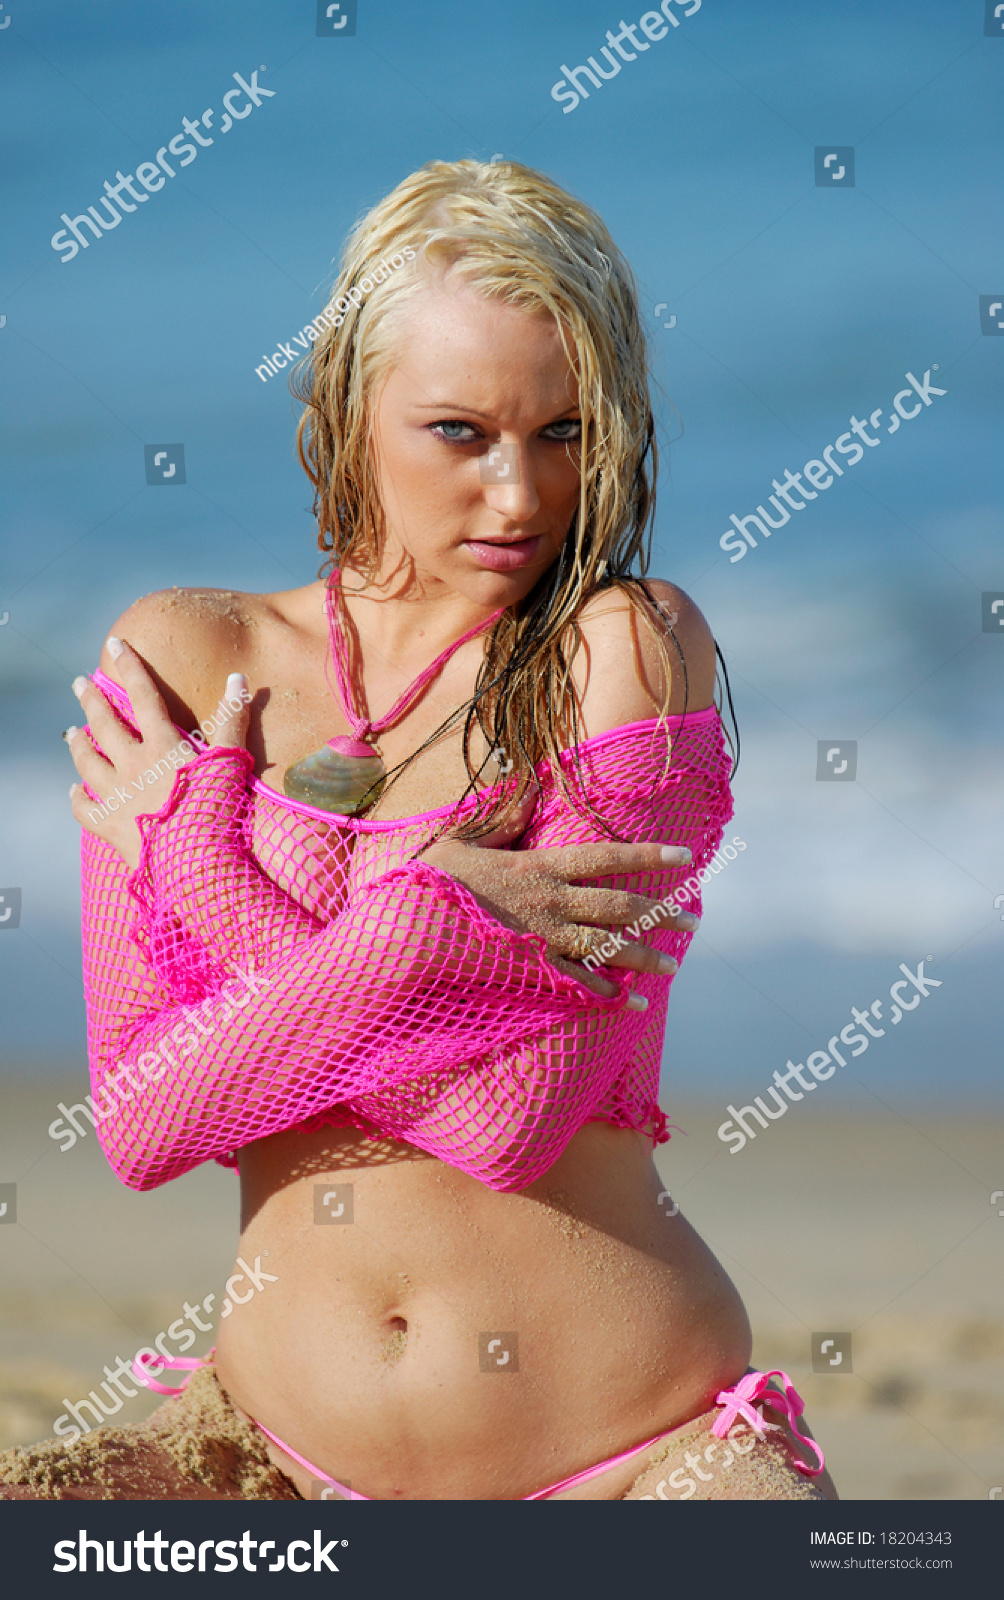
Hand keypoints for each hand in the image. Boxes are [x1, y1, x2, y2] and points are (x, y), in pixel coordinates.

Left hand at [66, 636, 249, 867]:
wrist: (195, 861)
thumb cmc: (216, 809)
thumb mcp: (231, 759)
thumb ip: (233, 718)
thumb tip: (239, 678)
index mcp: (162, 744)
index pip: (143, 695)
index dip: (129, 667)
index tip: (114, 645)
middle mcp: (132, 764)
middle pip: (105, 724)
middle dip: (91, 700)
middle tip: (79, 683)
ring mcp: (117, 796)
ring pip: (88, 762)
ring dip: (79, 744)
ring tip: (71, 732)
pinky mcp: (111, 826)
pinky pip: (85, 808)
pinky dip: (77, 797)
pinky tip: (74, 790)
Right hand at [422, 831, 698, 1000]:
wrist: (409, 930)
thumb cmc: (428, 881)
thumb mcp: (462, 838)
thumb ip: (502, 817)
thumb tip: (528, 785)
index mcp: (539, 865)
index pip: (607, 856)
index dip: (648, 855)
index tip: (685, 857)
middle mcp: (552, 902)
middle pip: (620, 907)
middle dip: (662, 914)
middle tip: (695, 921)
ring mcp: (544, 939)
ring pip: (608, 948)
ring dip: (645, 956)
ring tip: (674, 964)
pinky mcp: (531, 972)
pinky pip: (578, 986)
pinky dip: (608, 996)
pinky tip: (631, 1002)